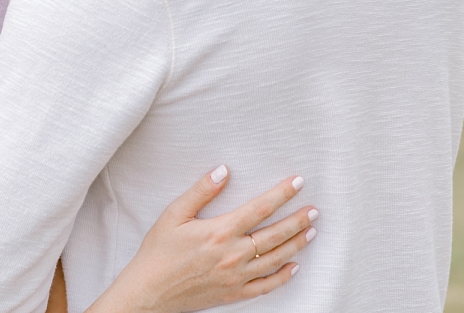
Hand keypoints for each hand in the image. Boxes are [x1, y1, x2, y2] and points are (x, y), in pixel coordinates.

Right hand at [90, 169, 317, 312]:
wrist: (150, 290)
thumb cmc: (158, 251)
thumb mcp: (174, 214)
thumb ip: (200, 191)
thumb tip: (223, 170)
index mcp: (219, 231)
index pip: (259, 209)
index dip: (281, 194)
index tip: (297, 183)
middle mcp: (233, 255)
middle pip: (274, 234)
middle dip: (297, 220)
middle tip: (314, 210)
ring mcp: (236, 276)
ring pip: (275, 259)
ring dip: (296, 244)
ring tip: (311, 231)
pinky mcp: (234, 293)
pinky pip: (266, 286)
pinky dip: (283, 276)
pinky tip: (293, 266)